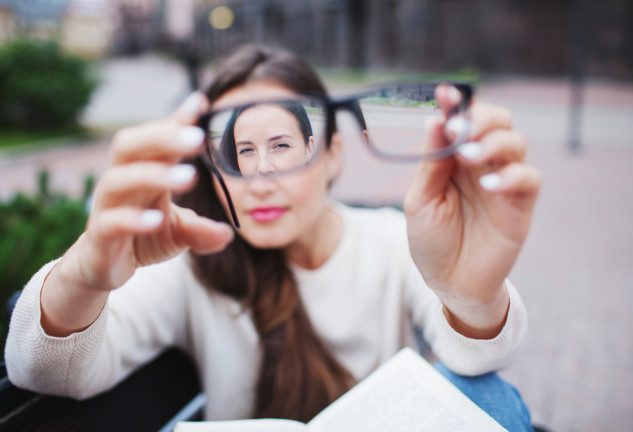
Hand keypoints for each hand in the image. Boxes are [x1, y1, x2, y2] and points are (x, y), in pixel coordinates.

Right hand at [41, 93, 232, 335]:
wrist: (103, 267)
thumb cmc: (143, 236)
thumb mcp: (178, 231)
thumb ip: (201, 229)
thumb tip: (228, 233)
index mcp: (144, 171)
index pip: (158, 139)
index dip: (177, 120)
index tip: (201, 103)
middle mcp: (122, 181)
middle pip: (130, 146)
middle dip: (162, 137)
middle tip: (197, 138)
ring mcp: (107, 206)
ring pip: (118, 180)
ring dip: (153, 175)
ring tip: (188, 178)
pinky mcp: (99, 235)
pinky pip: (110, 221)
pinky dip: (133, 219)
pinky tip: (156, 219)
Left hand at [404, 85, 540, 336]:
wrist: (449, 282)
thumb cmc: (432, 240)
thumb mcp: (421, 201)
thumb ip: (430, 164)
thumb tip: (434, 120)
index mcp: (453, 159)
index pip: (461, 121)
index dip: (456, 104)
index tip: (444, 93)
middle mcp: (480, 164)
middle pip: (497, 121)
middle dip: (481, 118)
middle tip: (459, 130)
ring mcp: (503, 182)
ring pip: (515, 142)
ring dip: (493, 143)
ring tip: (469, 157)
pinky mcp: (520, 204)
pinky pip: (529, 178)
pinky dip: (512, 176)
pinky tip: (489, 186)